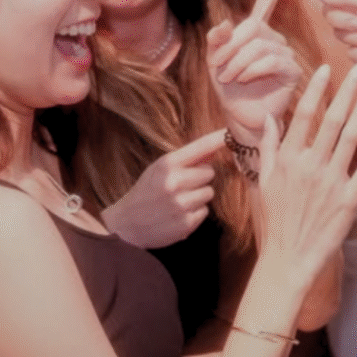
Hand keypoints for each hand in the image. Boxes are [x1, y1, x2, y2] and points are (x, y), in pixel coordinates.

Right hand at [101, 129, 225, 248]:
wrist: (125, 224)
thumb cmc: (146, 192)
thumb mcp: (159, 169)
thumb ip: (186, 159)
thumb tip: (214, 148)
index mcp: (167, 164)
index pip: (200, 147)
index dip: (217, 139)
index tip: (230, 131)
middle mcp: (174, 182)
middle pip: (210, 173)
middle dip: (200, 179)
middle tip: (181, 186)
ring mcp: (181, 204)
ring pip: (209, 192)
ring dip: (198, 197)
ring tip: (178, 201)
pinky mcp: (186, 223)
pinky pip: (205, 211)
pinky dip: (195, 213)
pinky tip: (178, 214)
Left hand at [207, 0, 301, 139]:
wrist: (240, 117)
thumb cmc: (228, 90)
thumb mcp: (215, 62)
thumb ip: (216, 41)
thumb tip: (224, 23)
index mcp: (256, 31)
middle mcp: (274, 38)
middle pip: (252, 27)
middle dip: (230, 47)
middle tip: (218, 68)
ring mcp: (285, 53)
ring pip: (259, 45)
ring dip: (237, 62)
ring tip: (228, 77)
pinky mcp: (292, 71)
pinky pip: (271, 59)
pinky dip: (251, 69)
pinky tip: (244, 80)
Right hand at [258, 62, 356, 288]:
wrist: (288, 259)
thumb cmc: (274, 221)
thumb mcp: (263, 181)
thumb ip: (268, 147)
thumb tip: (269, 118)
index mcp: (287, 159)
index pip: (303, 115)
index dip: (315, 90)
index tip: (325, 69)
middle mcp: (310, 166)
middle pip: (332, 119)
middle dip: (347, 89)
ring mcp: (331, 182)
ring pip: (351, 137)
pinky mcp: (349, 200)